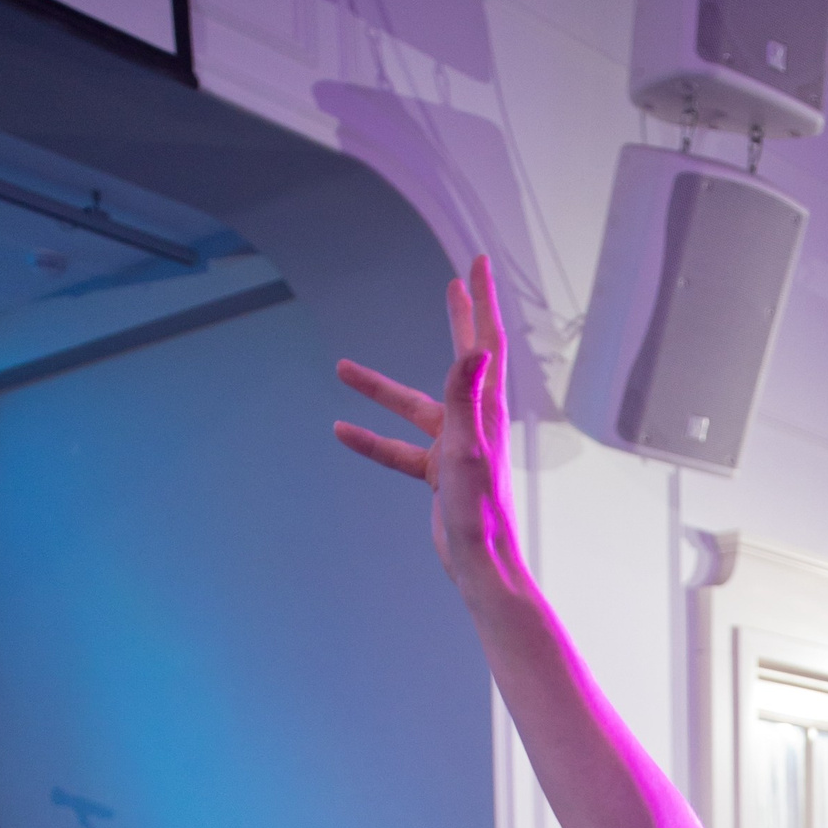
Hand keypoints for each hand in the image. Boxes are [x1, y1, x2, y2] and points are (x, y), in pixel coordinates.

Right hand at [333, 254, 515, 586]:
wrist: (480, 562)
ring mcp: (455, 447)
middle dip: (458, 320)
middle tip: (453, 283)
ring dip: (379, 389)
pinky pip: (398, 450)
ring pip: (412, 407)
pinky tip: (342, 431)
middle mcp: (474, 422)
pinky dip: (372, 440)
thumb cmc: (479, 510)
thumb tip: (475, 349)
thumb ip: (466, 396)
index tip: (478, 265)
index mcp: (485, 409)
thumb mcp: (467, 448)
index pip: (486, 343)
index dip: (481, 303)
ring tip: (341, 367)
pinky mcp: (439, 474)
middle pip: (463, 360)